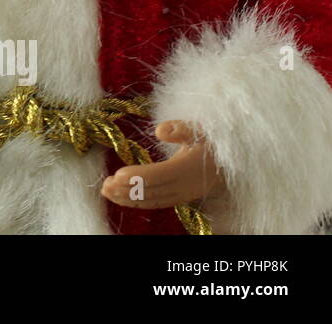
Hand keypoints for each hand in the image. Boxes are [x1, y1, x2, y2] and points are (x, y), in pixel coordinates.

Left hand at [100, 120, 224, 209]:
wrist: (226, 160)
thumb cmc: (208, 141)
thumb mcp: (198, 129)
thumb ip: (180, 128)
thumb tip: (159, 130)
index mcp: (189, 168)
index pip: (160, 175)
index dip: (138, 177)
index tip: (117, 174)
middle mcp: (186, 186)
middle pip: (154, 191)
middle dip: (127, 190)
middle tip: (104, 185)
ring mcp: (184, 195)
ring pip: (153, 201)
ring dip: (128, 198)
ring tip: (106, 192)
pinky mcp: (180, 198)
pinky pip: (157, 203)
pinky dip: (137, 202)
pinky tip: (121, 197)